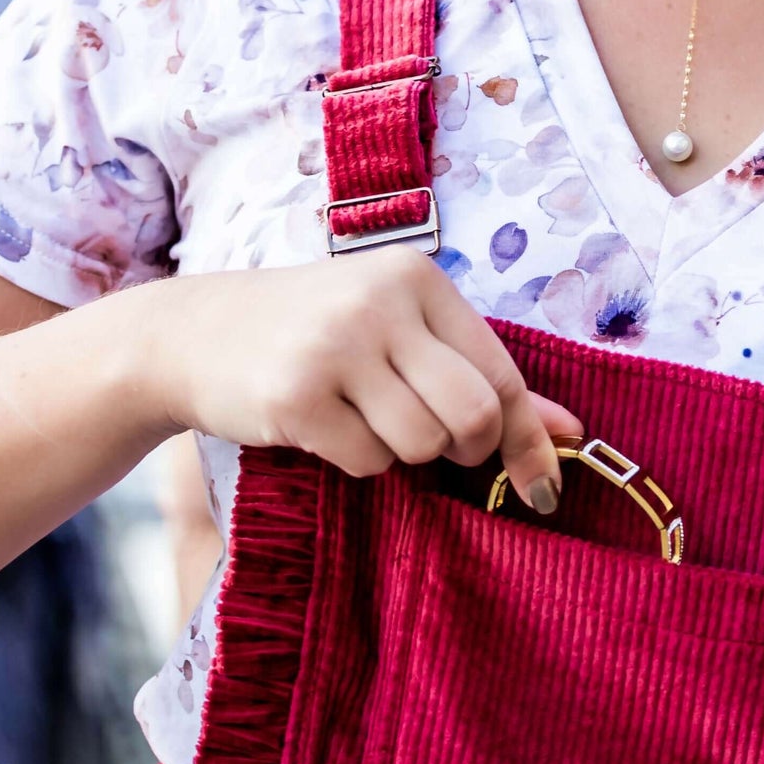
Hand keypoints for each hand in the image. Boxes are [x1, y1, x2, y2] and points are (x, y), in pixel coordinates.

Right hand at [138, 251, 579, 510]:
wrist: (192, 332)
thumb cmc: (312, 332)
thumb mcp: (398, 332)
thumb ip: (481, 375)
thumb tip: (571, 433)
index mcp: (417, 277)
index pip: (501, 371)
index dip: (527, 437)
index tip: (542, 486)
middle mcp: (380, 303)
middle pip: (472, 413)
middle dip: (467, 450)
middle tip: (437, 447)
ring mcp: (335, 348)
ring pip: (422, 443)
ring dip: (403, 454)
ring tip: (364, 420)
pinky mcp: (295, 397)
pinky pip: (367, 461)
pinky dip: (357, 461)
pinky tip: (323, 428)